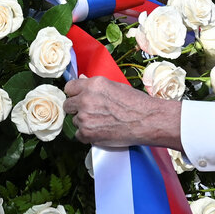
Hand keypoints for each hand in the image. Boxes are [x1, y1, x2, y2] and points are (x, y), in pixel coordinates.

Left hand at [63, 76, 182, 149]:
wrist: (147, 121)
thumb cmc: (136, 103)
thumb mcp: (115, 86)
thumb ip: (95, 85)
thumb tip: (81, 78)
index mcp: (92, 85)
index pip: (69, 88)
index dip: (74, 93)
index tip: (78, 98)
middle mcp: (85, 99)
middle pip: (68, 105)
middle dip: (76, 108)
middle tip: (90, 112)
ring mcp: (85, 117)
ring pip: (75, 121)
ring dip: (84, 122)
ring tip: (101, 122)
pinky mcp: (87, 133)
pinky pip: (79, 135)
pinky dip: (87, 135)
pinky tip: (100, 131)